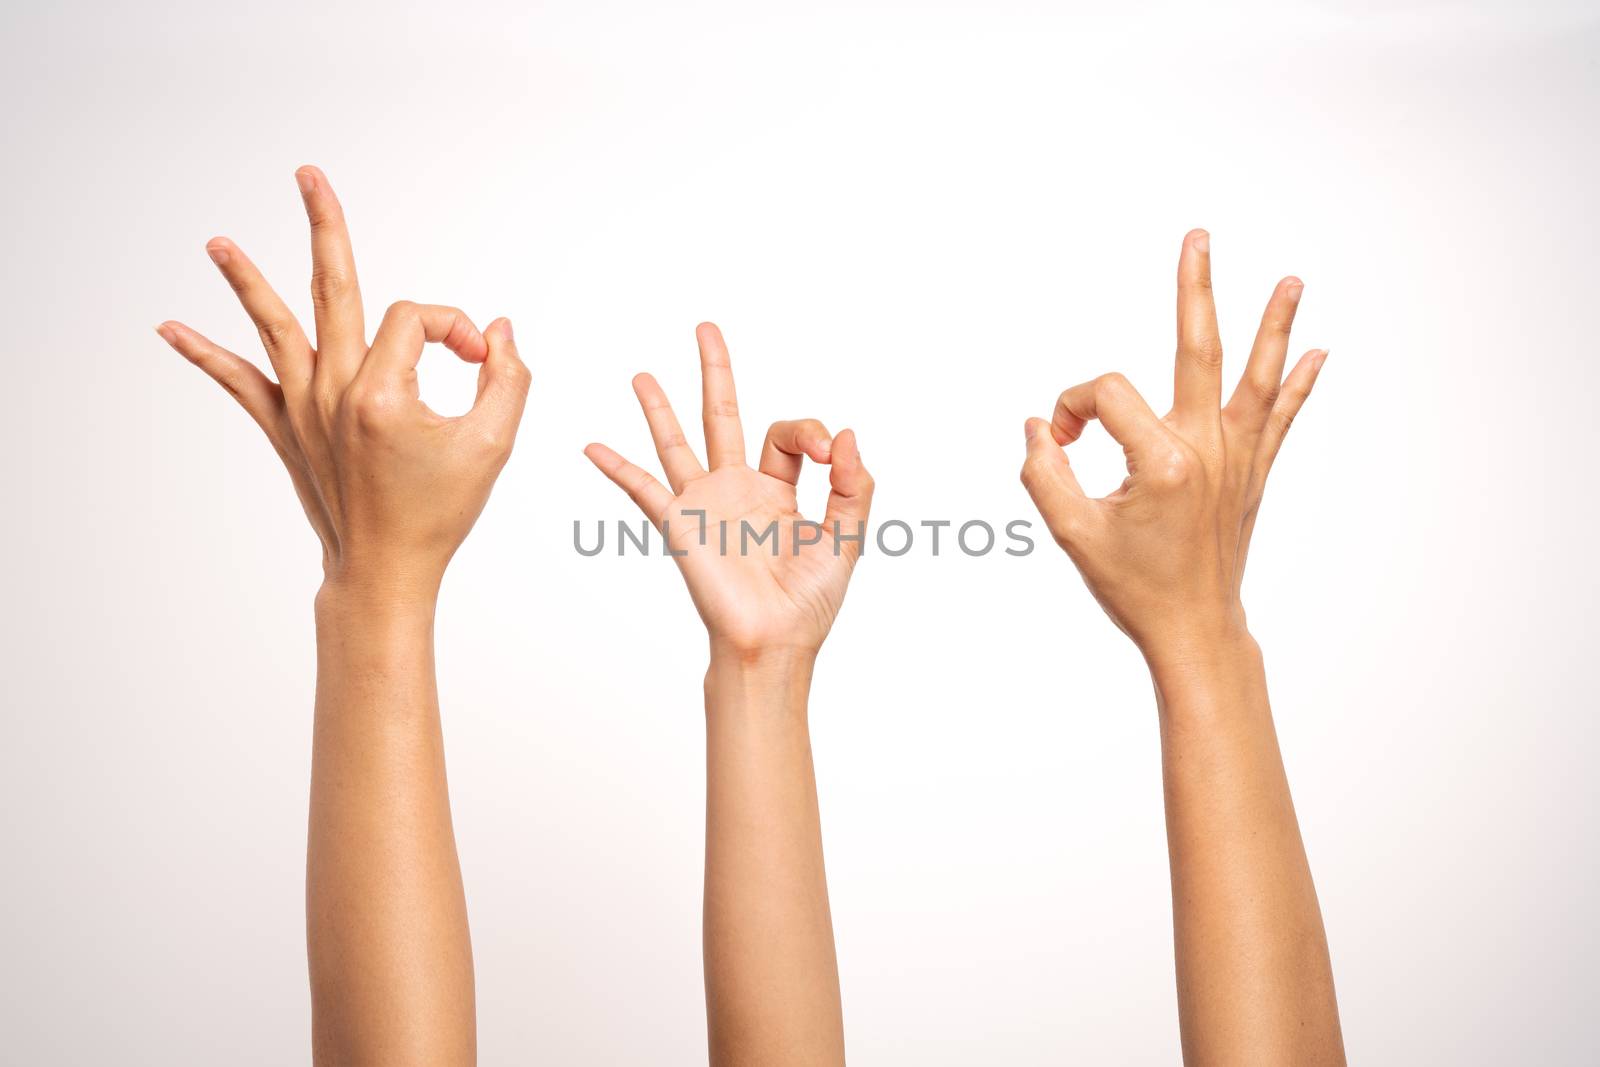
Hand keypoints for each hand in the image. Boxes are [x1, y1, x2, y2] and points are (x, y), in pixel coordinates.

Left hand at [157, 166, 530, 601]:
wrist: (385, 571)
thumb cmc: (439, 514)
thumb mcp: (494, 446)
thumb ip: (508, 379)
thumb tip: (499, 330)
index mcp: (384, 394)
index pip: (417, 318)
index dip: (455, 327)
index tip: (481, 359)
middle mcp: (336, 393)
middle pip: (333, 288)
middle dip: (325, 227)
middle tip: (309, 175)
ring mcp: (304, 410)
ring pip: (274, 328)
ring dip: (245, 281)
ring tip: (216, 242)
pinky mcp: (287, 430)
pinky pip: (241, 384)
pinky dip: (206, 356)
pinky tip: (169, 331)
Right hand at [585, 323, 873, 657]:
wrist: (774, 643)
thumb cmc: (810, 602)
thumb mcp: (848, 537)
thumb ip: (853, 485)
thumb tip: (848, 433)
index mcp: (780, 493)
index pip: (788, 436)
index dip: (812, 431)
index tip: (831, 453)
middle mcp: (738, 492)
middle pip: (724, 417)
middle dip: (716, 372)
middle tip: (705, 328)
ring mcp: (705, 506)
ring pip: (678, 443)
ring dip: (659, 408)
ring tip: (643, 374)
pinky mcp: (680, 525)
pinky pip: (642, 489)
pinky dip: (618, 467)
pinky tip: (593, 446)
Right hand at [1020, 230, 1325, 660]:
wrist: (1194, 630)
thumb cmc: (1134, 588)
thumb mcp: (1071, 534)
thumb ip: (1043, 472)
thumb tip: (1039, 426)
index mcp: (1161, 462)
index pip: (1105, 395)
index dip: (1071, 408)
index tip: (1060, 441)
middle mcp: (1207, 451)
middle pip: (1199, 348)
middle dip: (1195, 288)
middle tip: (1198, 238)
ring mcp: (1237, 460)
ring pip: (1258, 376)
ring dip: (1275, 324)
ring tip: (1293, 279)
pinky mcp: (1252, 475)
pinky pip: (1280, 418)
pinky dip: (1300, 385)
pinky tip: (1320, 352)